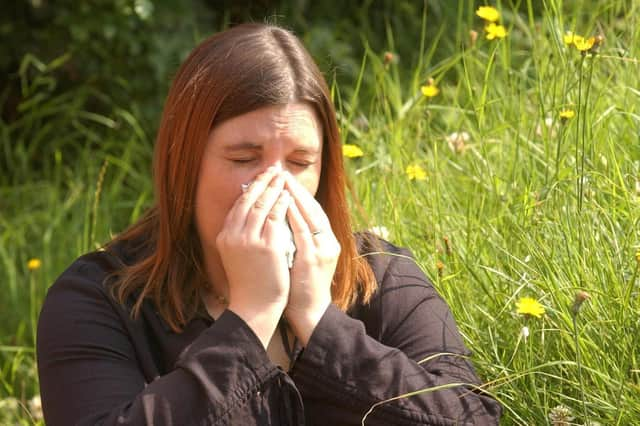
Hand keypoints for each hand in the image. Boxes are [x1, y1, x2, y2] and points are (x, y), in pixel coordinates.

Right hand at [216, 167, 291, 347]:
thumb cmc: (250, 282)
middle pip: (248, 200)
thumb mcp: (237, 255)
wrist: (254, 306)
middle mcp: (233, 235)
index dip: (250, 189)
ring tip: (283, 177)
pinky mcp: (266, 246)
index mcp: (224, 236)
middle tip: (272, 169)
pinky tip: (288, 196)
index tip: (260, 178)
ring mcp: (249, 240)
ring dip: (273, 188)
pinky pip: (275, 218)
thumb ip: (240, 235)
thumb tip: (248, 216)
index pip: (237, 205)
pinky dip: (282, 204)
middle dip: (261, 182)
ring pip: (262, 205)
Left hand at [283, 172, 339, 344]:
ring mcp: (322, 250)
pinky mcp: (313, 259)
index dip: (299, 193)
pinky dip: (294, 216)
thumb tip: (281, 218)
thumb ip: (296, 239)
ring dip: (295, 197)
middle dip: (297, 189)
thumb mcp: (301, 257)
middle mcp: (328, 242)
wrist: (309, 313)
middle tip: (281, 172)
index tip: (284, 179)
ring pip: (310, 216)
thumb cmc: (300, 286)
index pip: (313, 210)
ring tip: (282, 181)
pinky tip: (284, 204)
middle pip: (313, 208)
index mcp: (326, 241)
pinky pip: (303, 232)